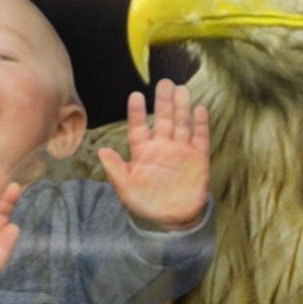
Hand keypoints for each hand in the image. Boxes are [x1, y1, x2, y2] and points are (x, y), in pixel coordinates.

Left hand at [98, 78, 209, 230]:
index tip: (136, 95)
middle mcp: (162, 147)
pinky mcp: (198, 158)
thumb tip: (102, 151)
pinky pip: (200, 137)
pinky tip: (199, 110)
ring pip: (181, 123)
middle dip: (163, 101)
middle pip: (162, 119)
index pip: (138, 127)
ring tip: (180, 89)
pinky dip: (200, 124)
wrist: (173, 221)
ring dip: (181, 107)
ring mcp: (181, 151)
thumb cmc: (147, 204)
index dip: (136, 112)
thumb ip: (116, 170)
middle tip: (164, 83)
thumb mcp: (126, 190)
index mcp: (142, 152)